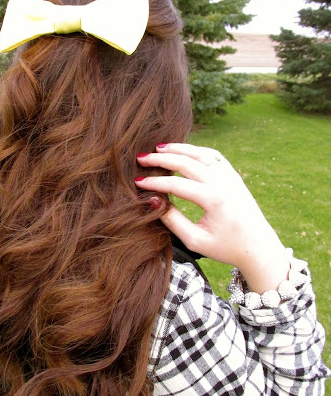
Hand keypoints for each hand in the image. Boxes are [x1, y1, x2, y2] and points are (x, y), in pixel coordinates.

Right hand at [135, 143, 289, 292]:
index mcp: (214, 199)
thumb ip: (173, 220)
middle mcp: (223, 182)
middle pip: (186, 162)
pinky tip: (183, 150)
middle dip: (160, 159)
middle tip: (141, 157)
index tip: (137, 182)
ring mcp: (230, 176)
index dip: (154, 182)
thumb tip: (154, 201)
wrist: (259, 247)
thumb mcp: (195, 241)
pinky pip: (213, 156)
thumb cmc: (226, 248)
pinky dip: (197, 150)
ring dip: (178, 149)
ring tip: (158, 148)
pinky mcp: (234, 175)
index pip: (176, 184)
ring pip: (200, 154)